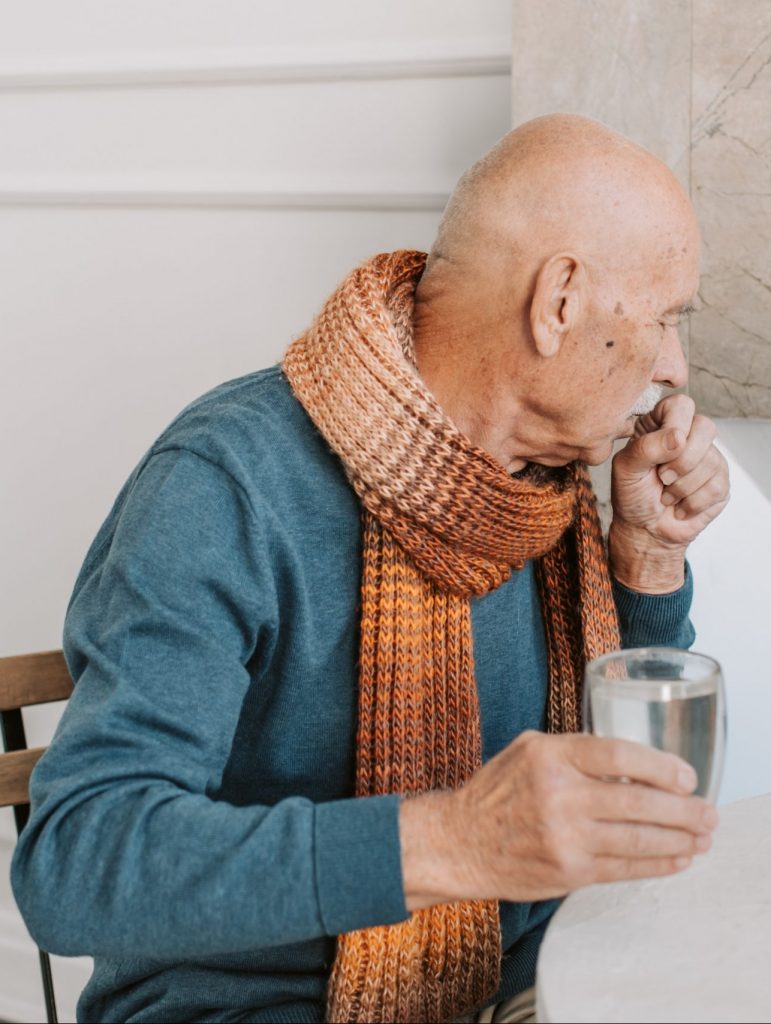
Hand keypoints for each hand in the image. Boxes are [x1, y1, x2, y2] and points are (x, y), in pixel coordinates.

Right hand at [399, 731, 716, 909]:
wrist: (459, 842)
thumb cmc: (497, 792)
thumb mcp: (529, 750)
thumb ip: (577, 751)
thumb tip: (634, 762)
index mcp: (550, 755)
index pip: (619, 755)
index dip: (661, 766)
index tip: (686, 776)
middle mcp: (558, 795)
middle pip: (638, 800)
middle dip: (683, 809)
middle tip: (707, 812)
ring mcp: (564, 837)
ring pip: (638, 839)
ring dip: (679, 840)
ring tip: (701, 837)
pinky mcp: (568, 872)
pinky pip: (625, 869)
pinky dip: (657, 865)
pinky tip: (676, 859)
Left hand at [609, 394, 729, 591]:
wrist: (645, 530)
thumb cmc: (632, 495)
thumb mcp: (626, 469)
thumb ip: (646, 447)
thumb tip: (678, 436)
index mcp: (661, 425)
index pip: (681, 404)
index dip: (676, 425)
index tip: (662, 450)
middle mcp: (688, 437)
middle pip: (705, 427)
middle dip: (682, 460)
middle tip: (662, 478)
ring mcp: (708, 457)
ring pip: (711, 460)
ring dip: (682, 487)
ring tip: (666, 495)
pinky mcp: (721, 481)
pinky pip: (717, 485)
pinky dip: (692, 503)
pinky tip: (679, 506)